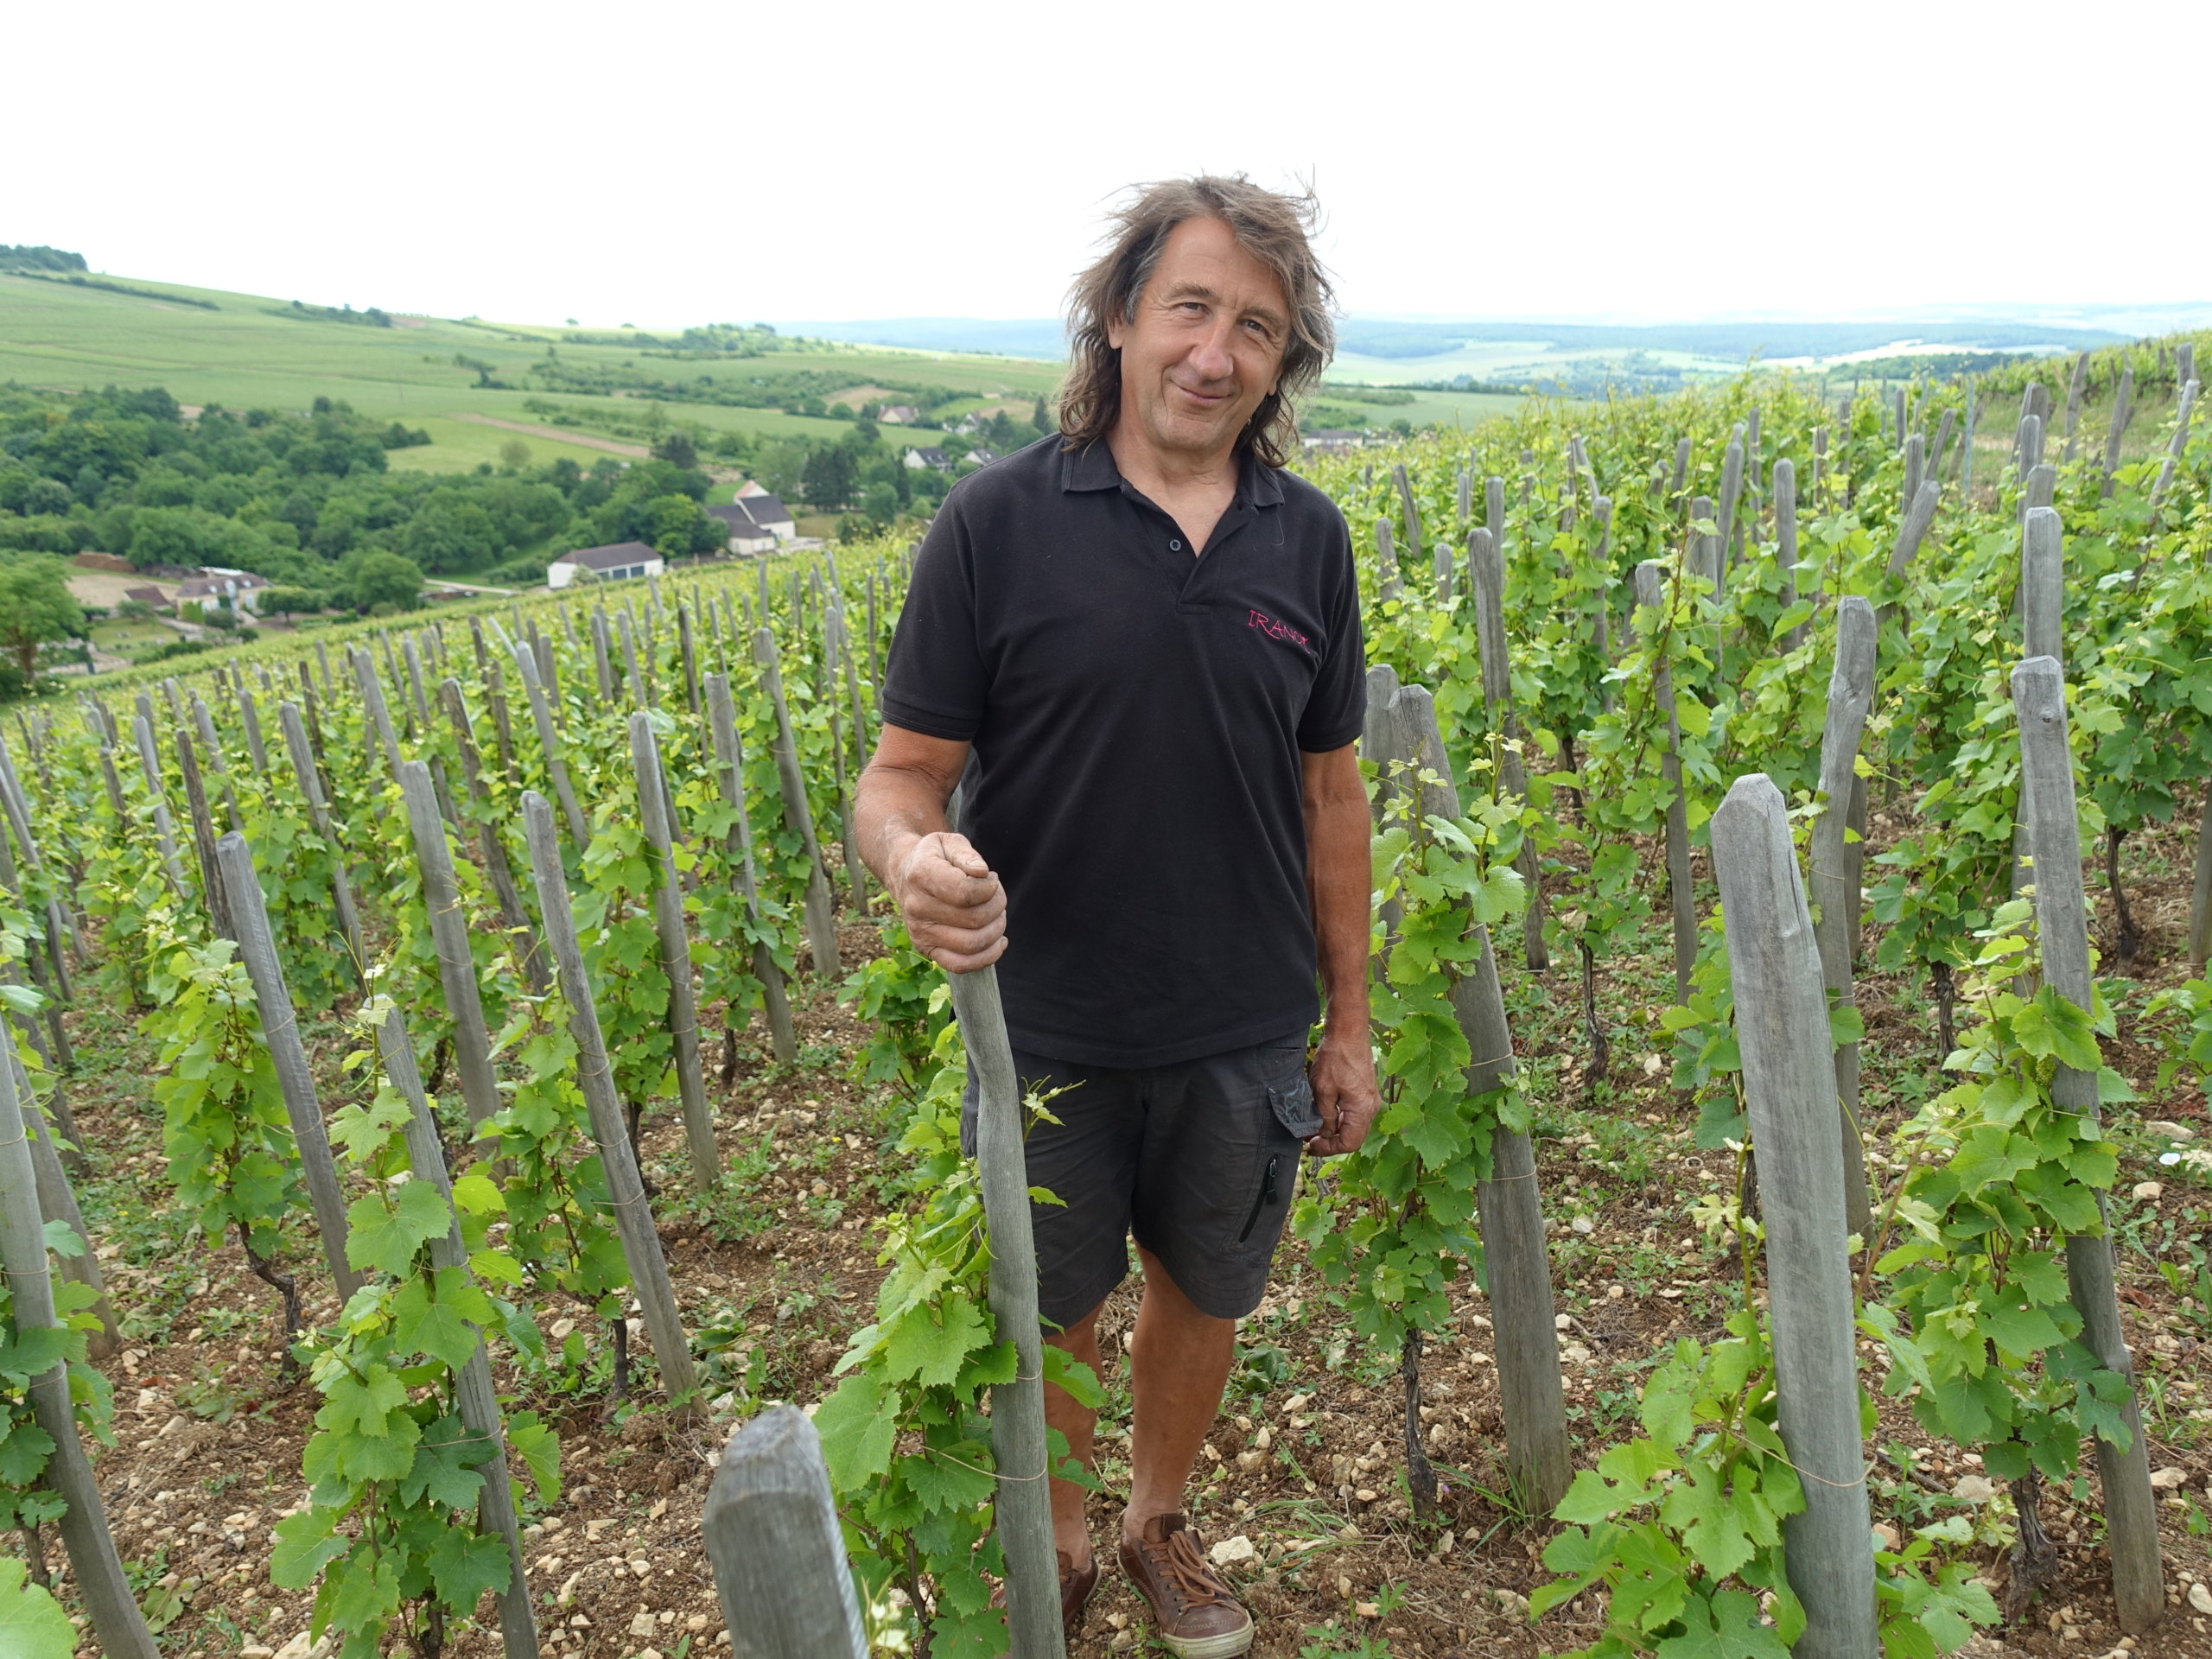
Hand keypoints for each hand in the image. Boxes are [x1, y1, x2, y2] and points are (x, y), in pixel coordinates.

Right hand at [889, 831, 1006, 971]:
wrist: (906, 875)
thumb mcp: (949, 842)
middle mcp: (916, 906)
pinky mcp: (926, 949)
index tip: (991, 879)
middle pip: (974, 919)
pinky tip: (998, 941)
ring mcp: (920, 931)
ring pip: (972, 944)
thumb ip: (967, 854)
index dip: (989, 888)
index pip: (965, 892)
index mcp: (921, 875)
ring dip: (996, 929)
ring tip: (997, 914)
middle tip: (997, 895)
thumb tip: (981, 873)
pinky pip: (960, 965)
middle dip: (997, 906)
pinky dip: (986, 957)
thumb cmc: (936, 858)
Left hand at [1303, 1025, 1378, 1156]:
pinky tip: (1324, 1116)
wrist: (1349, 1032)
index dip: (1329, 1148)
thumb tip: (1324, 1133)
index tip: (1311, 1146)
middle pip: (1353, 1137)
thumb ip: (1324, 1116)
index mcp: (1362, 1109)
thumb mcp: (1322, 1090)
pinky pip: (1355, 1114)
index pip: (1349, 1143)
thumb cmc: (1336, 1057)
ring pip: (1354, 1126)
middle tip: (1310, 1141)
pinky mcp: (1366, 1092)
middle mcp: (1371, 1107)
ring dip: (1334, 1131)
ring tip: (1314, 1130)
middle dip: (1331, 1142)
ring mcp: (1370, 1099)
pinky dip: (1340, 1120)